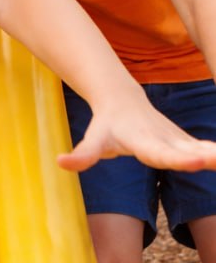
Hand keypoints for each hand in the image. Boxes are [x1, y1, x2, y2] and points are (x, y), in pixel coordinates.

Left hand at [57, 96, 215, 173]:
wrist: (121, 99)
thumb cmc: (107, 125)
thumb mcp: (93, 140)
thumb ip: (82, 154)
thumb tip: (61, 162)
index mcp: (144, 142)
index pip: (162, 154)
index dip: (179, 159)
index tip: (197, 161)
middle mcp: (165, 139)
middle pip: (188, 151)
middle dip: (208, 157)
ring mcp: (178, 139)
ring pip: (201, 148)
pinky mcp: (185, 140)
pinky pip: (206, 149)